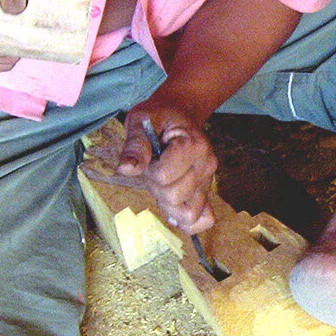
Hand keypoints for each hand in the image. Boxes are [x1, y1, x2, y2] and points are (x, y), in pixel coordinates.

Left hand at [117, 106, 217, 233]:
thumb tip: (127, 170)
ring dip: (169, 204)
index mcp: (194, 145)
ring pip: (188, 214)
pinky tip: (174, 207)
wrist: (178, 114)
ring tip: (164, 184)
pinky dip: (187, 221)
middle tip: (155, 168)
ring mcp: (208, 181)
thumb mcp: (140, 121)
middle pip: (175, 197)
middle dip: (156, 187)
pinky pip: (204, 220)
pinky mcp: (206, 192)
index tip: (150, 156)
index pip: (164, 176)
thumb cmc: (158, 118)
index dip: (149, 170)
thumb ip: (135, 146)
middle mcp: (207, 164)